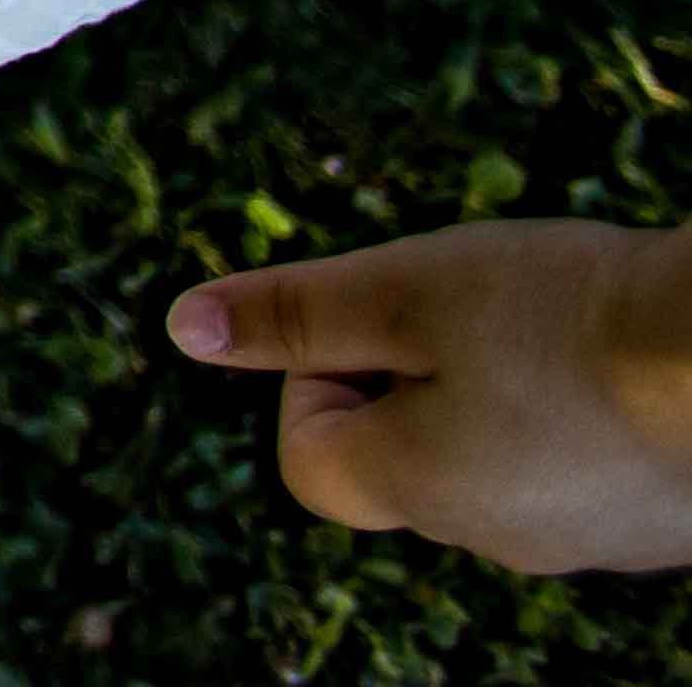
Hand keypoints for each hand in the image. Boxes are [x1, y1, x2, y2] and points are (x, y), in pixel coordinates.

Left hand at [169, 220, 691, 578]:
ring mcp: (591, 541)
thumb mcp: (403, 290)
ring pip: (501, 460)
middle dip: (415, 373)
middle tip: (477, 308)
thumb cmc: (569, 318)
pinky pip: (584, 469)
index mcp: (419, 491)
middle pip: (405, 458)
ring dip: (504, 390)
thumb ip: (294, 315)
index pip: (311, 459)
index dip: (320, 373)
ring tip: (561, 328)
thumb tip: (185, 328)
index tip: (382, 314)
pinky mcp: (660, 523)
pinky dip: (582, 413)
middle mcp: (499, 538)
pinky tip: (622, 360)